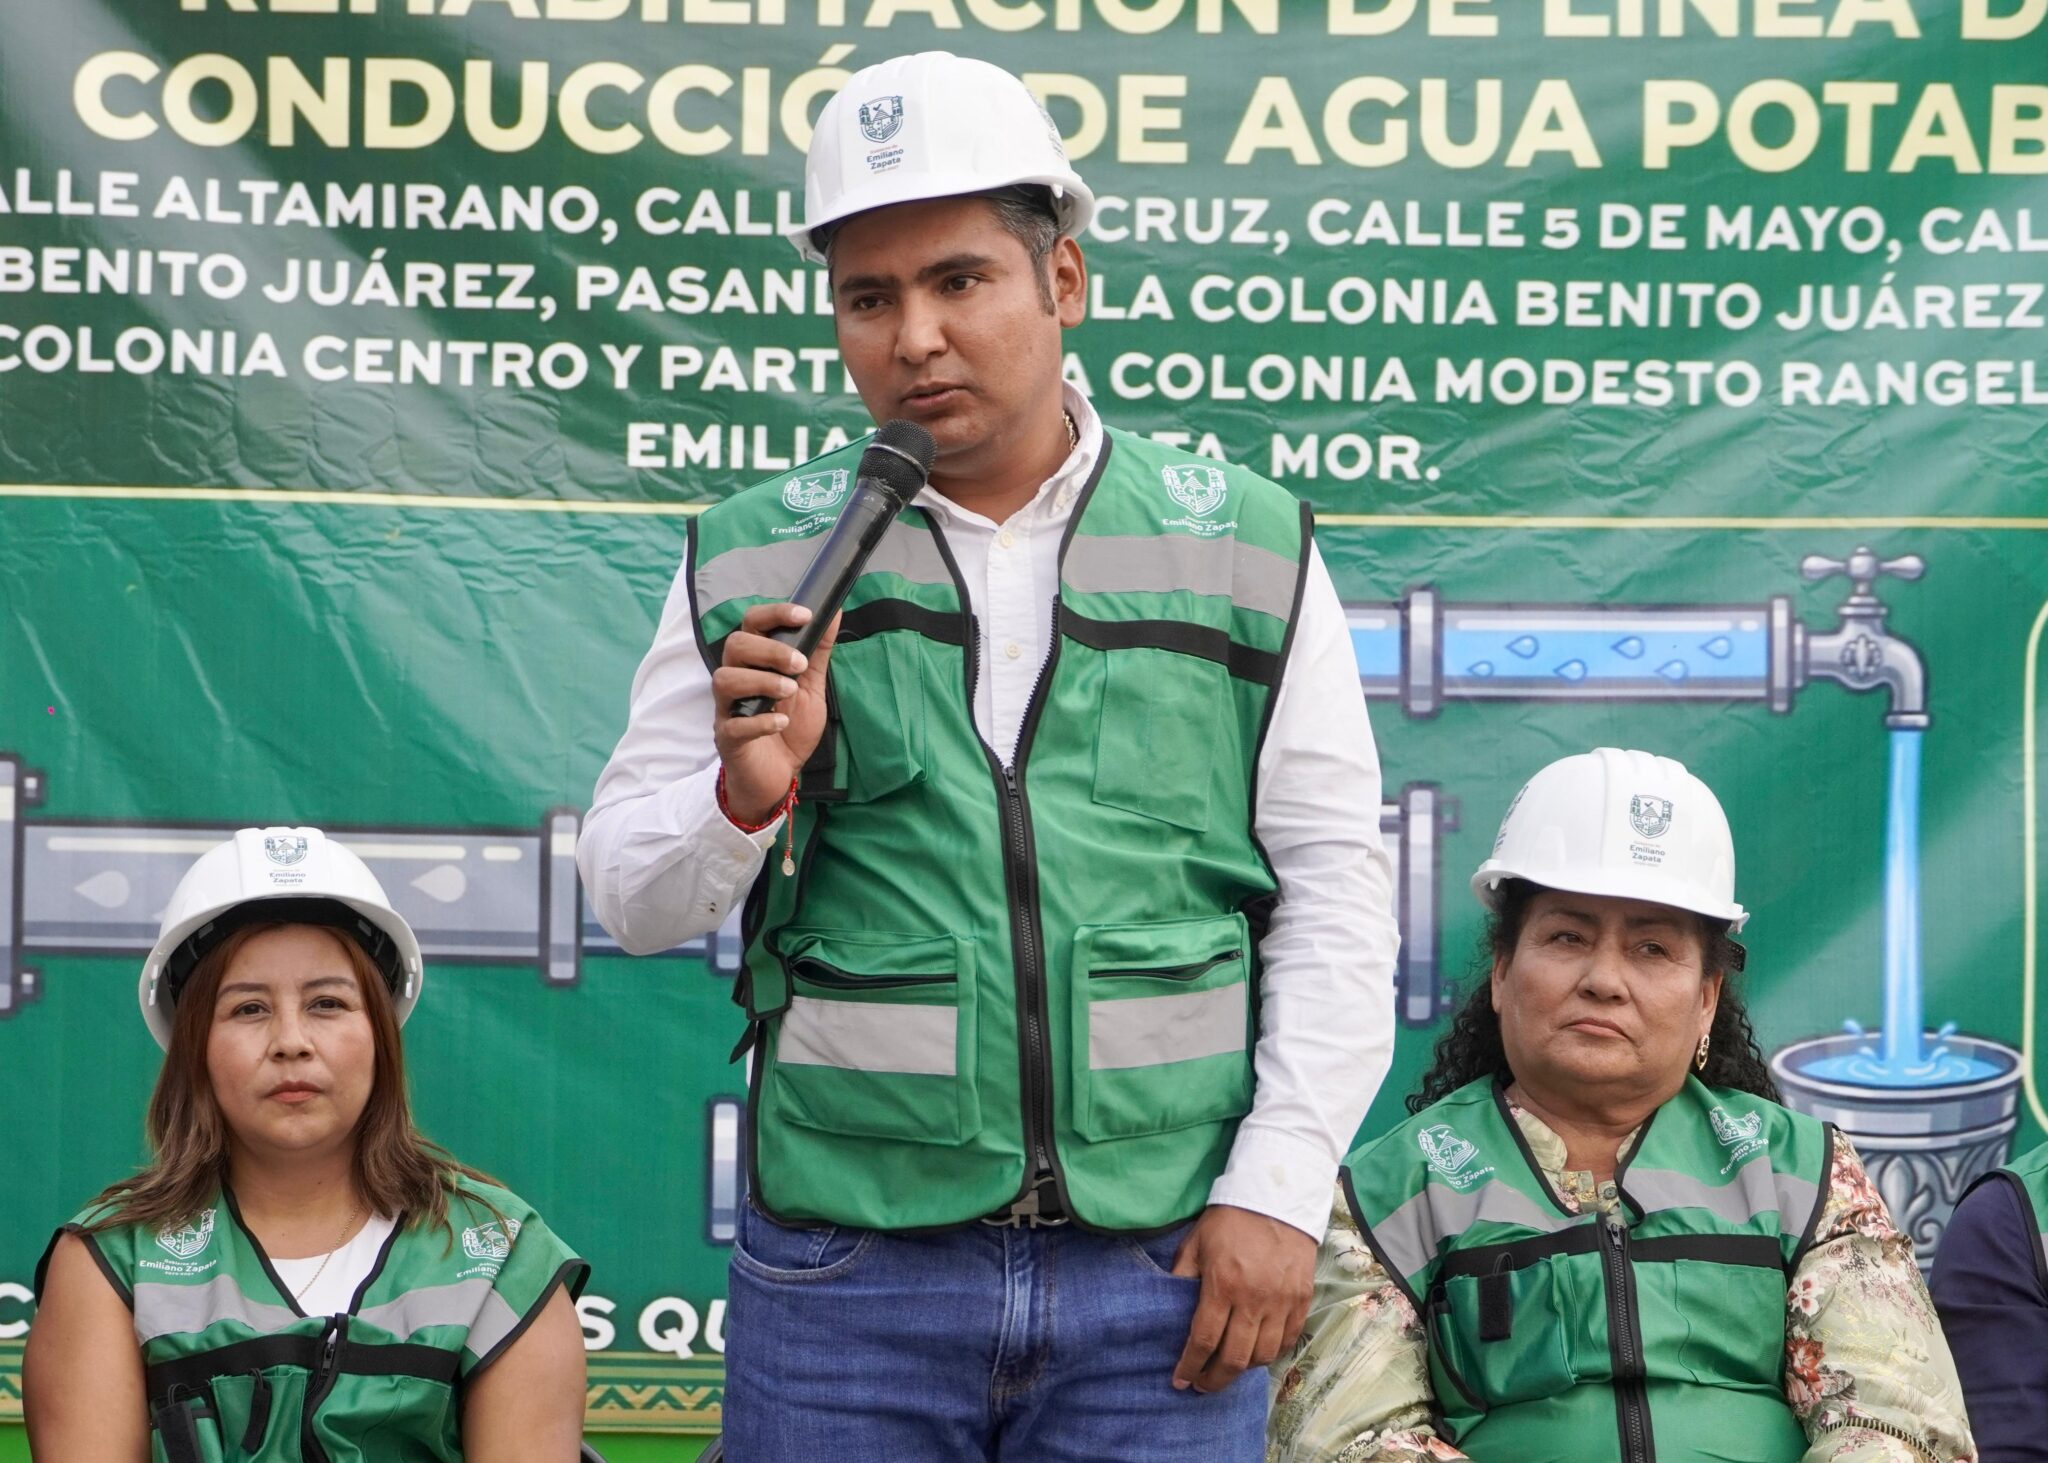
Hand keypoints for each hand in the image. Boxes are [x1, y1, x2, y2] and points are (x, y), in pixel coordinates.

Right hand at [710, 603, 840, 823]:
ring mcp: (728, 708)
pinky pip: (733, 724)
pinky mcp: (728, 738)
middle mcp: (735, 678)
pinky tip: (782, 723)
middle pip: (735, 645)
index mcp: (754, 661)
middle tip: (799, 665)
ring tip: (789, 691)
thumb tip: (834, 612)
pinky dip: (760, 721)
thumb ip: (819, 651)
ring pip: (725, 679)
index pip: (751, 622)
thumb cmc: (791, 725)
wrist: (780, 774)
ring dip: (761, 681)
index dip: (775, 613)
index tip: (805, 615)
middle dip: (770, 650)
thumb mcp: (811, 685)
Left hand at [1170, 1203, 1315, 1394]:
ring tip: (1227, 1368)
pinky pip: (1287, 1341)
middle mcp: (1254, 1299)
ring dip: (1242, 1369)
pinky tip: (1256, 1353)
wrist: (1276, 1196)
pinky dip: (1271, 1354)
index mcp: (1223, 1285)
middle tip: (1202, 1385)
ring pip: (1262, 1355)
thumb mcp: (1195, 1243)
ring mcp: (1281, 1301)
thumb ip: (1181, 1277)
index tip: (1180, 1381)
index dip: (1190, 1366)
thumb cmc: (1229, 1220)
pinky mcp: (1301, 1299)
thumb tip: (1166, 1308)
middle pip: (1234, 1358)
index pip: (1204, 1340)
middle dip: (1214, 1379)